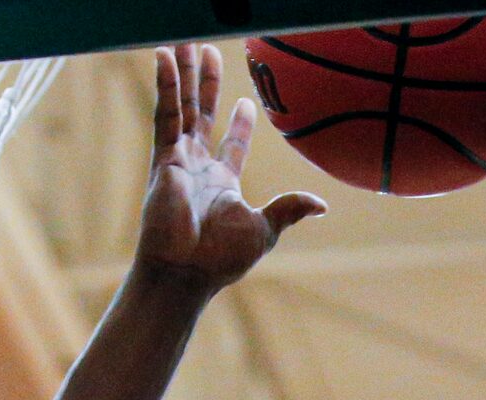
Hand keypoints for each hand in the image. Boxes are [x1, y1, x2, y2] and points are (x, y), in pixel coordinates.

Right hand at [133, 44, 324, 292]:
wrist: (185, 272)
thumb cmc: (221, 259)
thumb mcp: (264, 229)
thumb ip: (288, 209)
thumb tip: (322, 204)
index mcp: (223, 182)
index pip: (233, 144)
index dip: (241, 123)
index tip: (248, 101)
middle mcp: (199, 167)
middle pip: (203, 114)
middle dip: (205, 84)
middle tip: (210, 51)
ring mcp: (179, 160)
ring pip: (182, 106)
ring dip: (184, 74)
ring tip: (185, 41)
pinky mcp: (163, 158)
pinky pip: (164, 114)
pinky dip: (165, 85)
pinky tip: (166, 57)